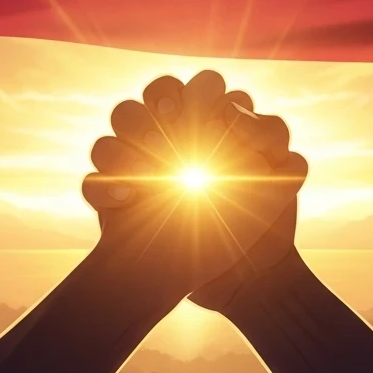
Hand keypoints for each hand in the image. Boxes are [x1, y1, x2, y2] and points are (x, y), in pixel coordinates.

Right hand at [82, 70, 306, 304]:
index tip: (217, 118)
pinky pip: (95, 179)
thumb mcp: (277, 184)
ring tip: (149, 170)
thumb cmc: (255, 231)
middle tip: (175, 122)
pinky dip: (108, 188)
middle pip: (157, 92)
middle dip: (163, 100)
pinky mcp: (114, 194)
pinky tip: (130, 202)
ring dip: (132, 134)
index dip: (206, 93)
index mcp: (213, 128)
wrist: (232, 285)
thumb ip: (269, 137)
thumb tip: (232, 111)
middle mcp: (176, 137)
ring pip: (121, 121)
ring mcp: (141, 161)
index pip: (204, 86)